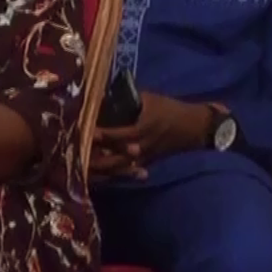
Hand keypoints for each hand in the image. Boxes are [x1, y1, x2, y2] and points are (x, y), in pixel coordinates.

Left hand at [92, 92, 214, 176]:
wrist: (195, 126)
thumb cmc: (172, 109)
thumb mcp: (151, 99)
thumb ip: (128, 99)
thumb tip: (103, 95)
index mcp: (145, 128)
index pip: (118, 135)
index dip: (102, 135)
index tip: (86, 131)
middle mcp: (142, 145)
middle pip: (114, 158)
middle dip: (95, 159)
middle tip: (76, 155)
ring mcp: (144, 157)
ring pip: (119, 168)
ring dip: (101, 169)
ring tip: (83, 166)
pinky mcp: (146, 162)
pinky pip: (127, 171)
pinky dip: (114, 173)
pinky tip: (100, 175)